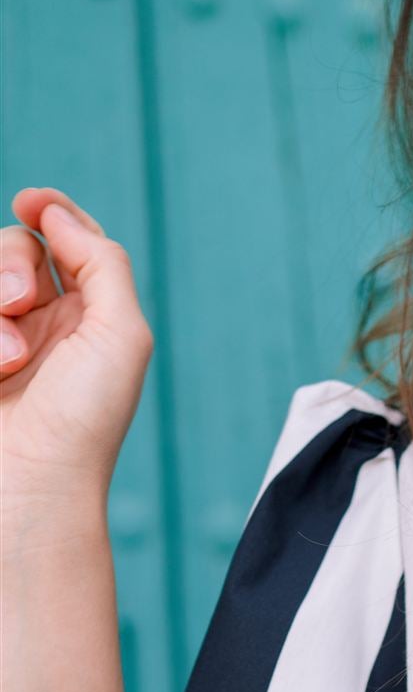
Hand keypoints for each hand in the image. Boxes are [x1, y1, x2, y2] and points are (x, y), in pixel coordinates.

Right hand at [0, 187, 153, 515]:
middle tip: (19, 304)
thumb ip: (102, 264)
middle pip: (12, 248)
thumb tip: (58, 216)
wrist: (31, 490)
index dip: (51, 212)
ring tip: (8, 362)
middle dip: (11, 264)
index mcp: (89, 316)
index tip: (32, 202)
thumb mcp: (122, 336)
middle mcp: (42, 325)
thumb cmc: (85, 423)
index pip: (65, 242)